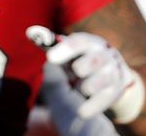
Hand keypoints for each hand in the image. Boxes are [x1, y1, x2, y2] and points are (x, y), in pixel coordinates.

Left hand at [28, 27, 142, 120]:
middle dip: (83, 66)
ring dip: (88, 86)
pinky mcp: (115, 90)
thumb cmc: (82, 59)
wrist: (112, 73)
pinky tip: (81, 111)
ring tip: (81, 88)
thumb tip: (31, 34)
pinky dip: (92, 106)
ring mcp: (112, 73)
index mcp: (90, 42)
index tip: (50, 58)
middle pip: (95, 59)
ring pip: (102, 80)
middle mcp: (104, 55)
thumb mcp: (70, 51)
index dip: (66, 49)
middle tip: (76, 71)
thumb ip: (51, 44)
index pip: (80, 42)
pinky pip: (105, 99)